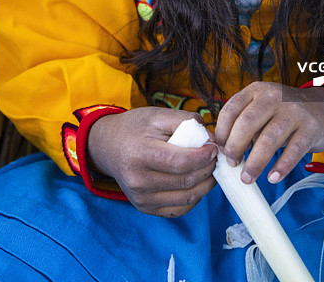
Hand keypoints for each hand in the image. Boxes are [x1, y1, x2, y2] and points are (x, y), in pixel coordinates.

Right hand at [87, 107, 216, 216]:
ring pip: (187, 198)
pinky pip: (179, 209)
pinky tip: (197, 182)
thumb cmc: (135, 128)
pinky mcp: (145, 208)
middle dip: (208, 169)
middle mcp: (139, 180)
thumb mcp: (157, 115)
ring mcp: (141, 198)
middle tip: (215, 157)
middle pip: (186, 181)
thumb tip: (211, 137)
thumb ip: (185, 121)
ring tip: (210, 169)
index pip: (181, 162)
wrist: (108, 146)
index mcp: (141, 154)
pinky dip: (194, 196)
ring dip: (205, 184)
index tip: (214, 147)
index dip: (204, 157)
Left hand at [214, 81, 323, 184]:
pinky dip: (281, 167)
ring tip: (247, 178)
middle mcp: (274, 97)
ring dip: (255, 162)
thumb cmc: (283, 113)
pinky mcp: (310, 128)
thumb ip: (244, 122)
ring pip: (269, 139)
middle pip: (248, 123)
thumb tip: (223, 150)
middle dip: (235, 147)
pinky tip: (272, 178)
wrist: (322, 109)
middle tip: (232, 164)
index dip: (222, 132)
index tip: (220, 150)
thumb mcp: (262, 107)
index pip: (232, 109)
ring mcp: (294, 111)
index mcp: (257, 90)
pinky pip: (294, 150)